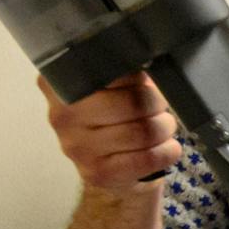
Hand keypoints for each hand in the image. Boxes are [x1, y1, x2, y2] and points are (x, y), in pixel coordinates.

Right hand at [43, 72, 181, 191]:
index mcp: (59, 81)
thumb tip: (151, 55)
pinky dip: (167, 152)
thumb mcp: (110, 83)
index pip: (111, 68)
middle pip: (133, 102)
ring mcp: (76, 147)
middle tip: (159, 107)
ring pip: (143, 131)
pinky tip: (168, 148)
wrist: (108, 164)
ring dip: (165, 128)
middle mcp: (61, 114)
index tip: (142, 81)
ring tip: (164, 126)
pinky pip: (146, 159)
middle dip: (157, 104)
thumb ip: (121, 66)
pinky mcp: (96, 173)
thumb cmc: (113, 113)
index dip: (137, 75)